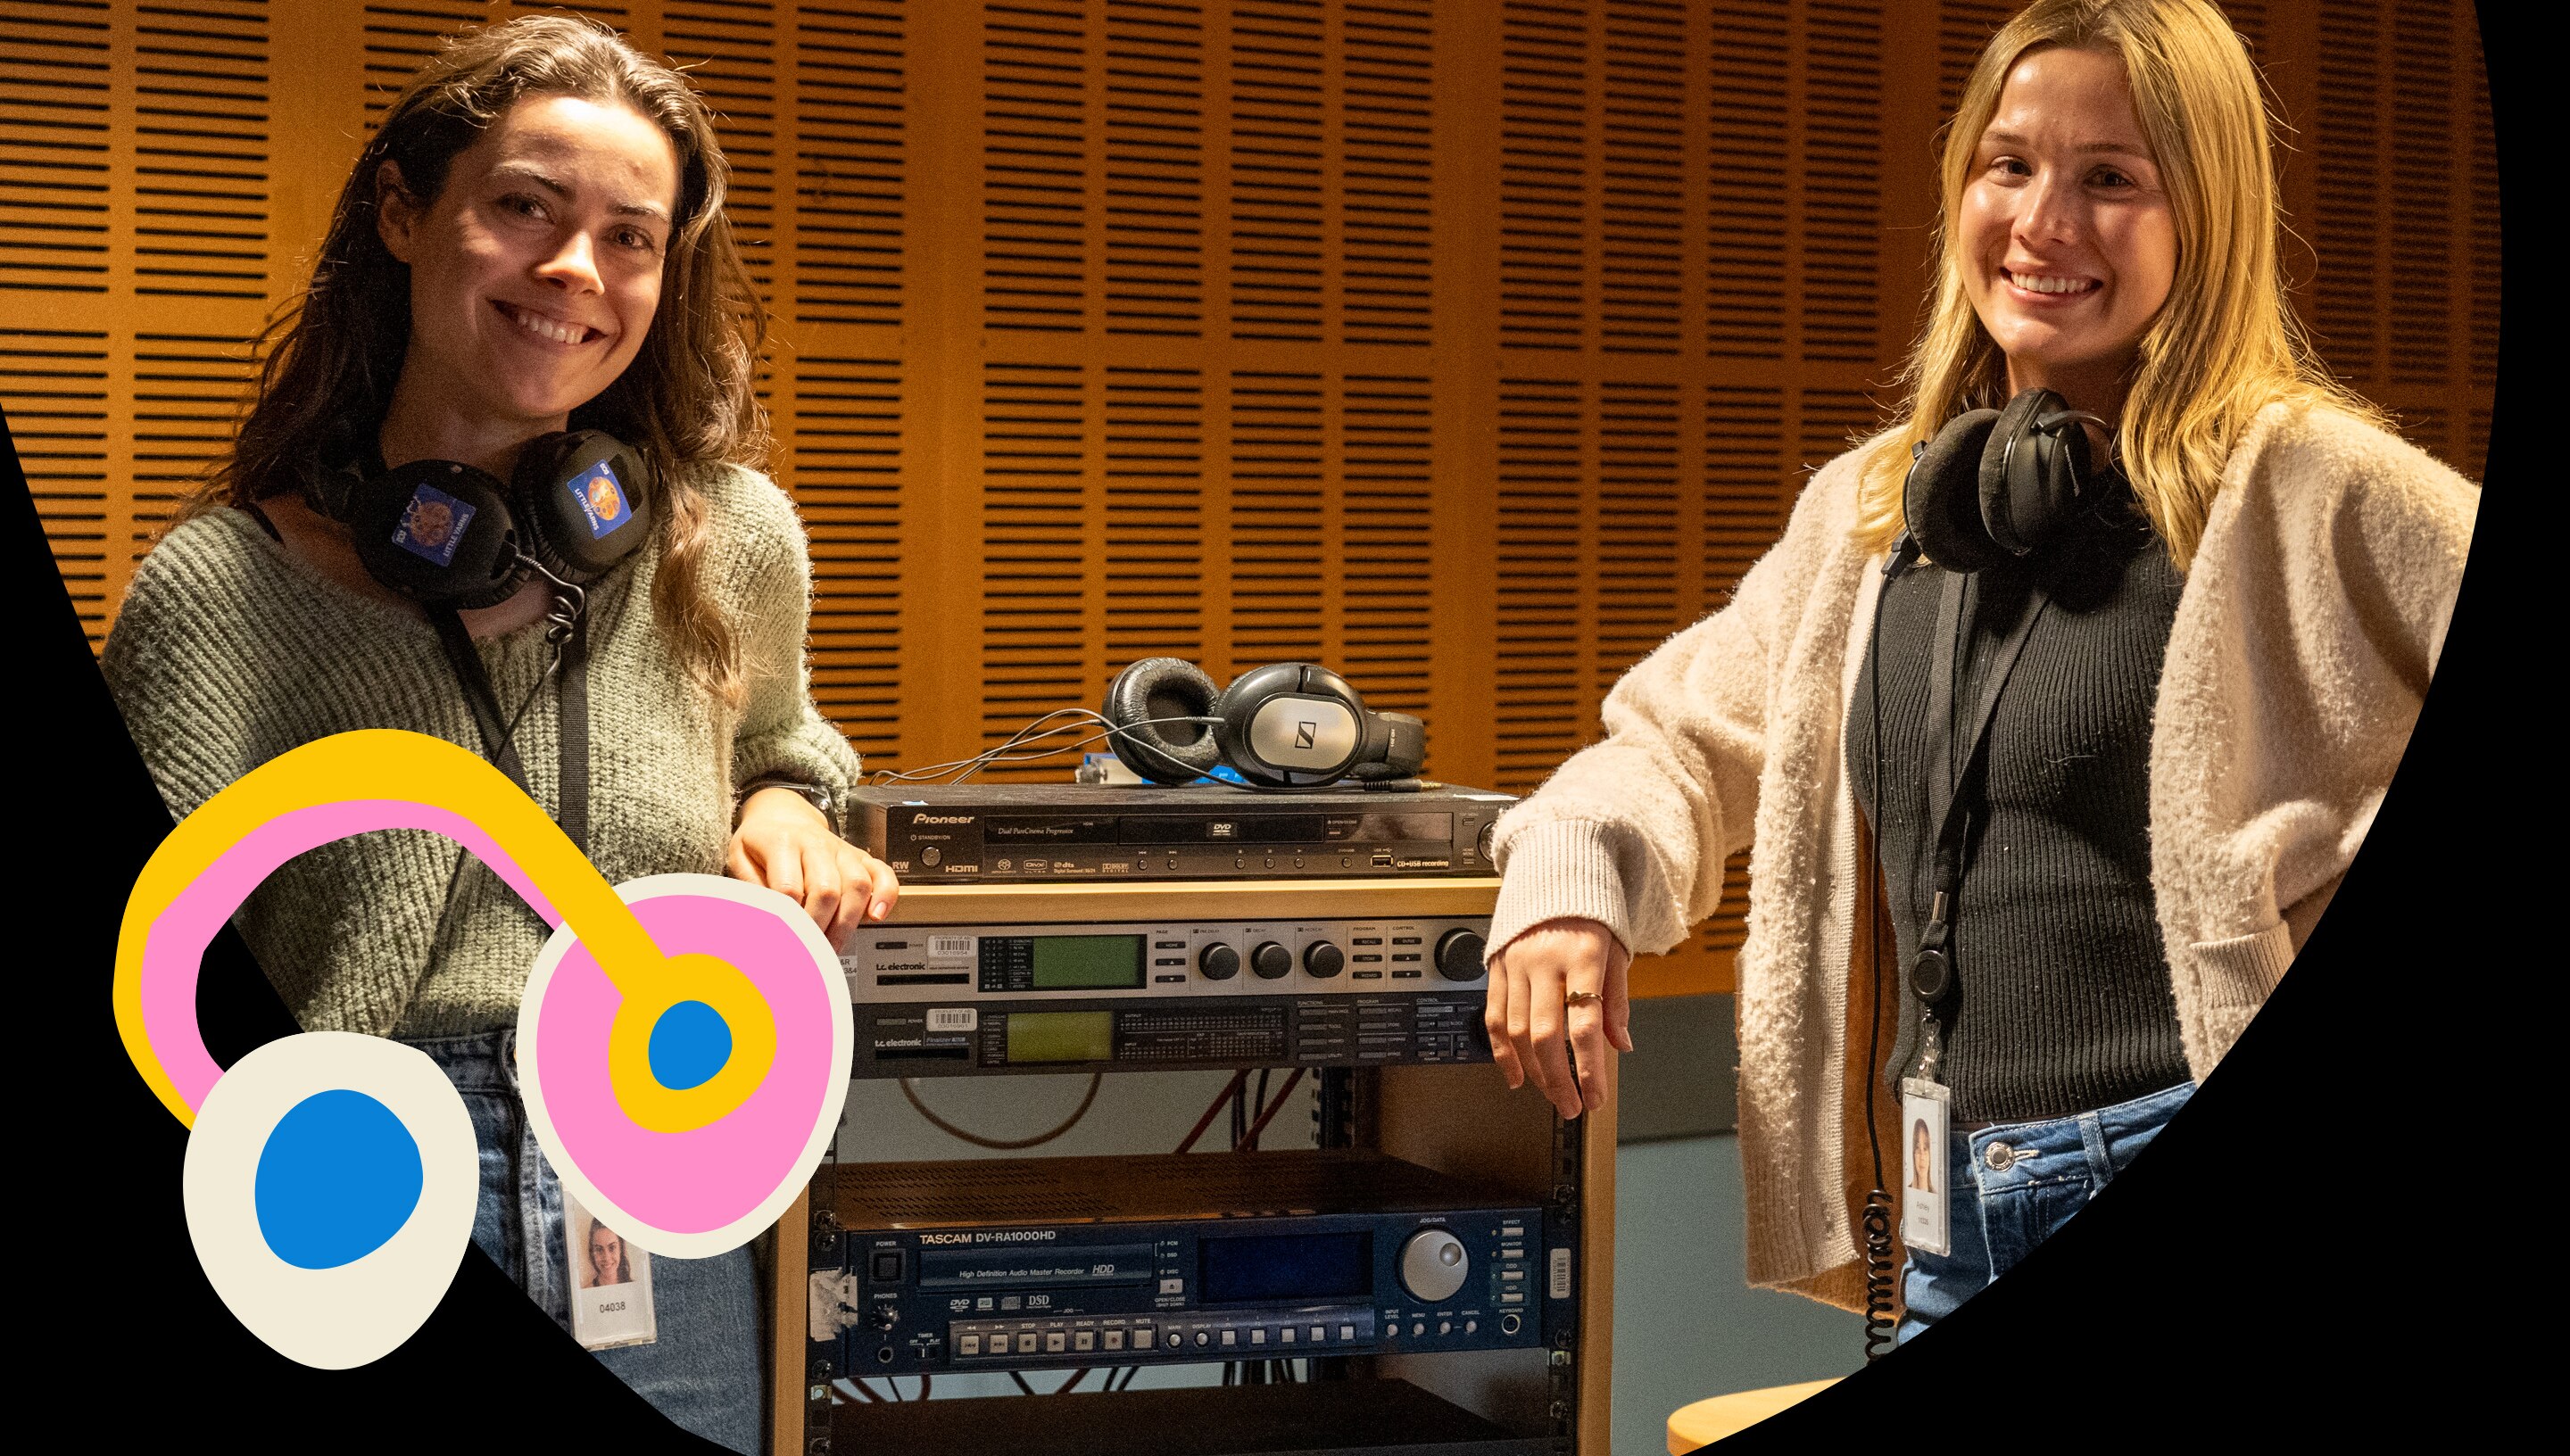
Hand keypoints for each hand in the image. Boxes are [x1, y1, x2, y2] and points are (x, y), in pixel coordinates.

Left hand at [725, 788, 899, 949]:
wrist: (783, 814)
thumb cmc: (762, 841)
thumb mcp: (740, 858)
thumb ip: (750, 890)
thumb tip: (762, 923)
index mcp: (782, 842)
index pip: (789, 889)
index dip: (787, 922)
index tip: (782, 943)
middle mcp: (816, 844)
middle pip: (827, 890)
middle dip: (819, 928)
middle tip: (808, 951)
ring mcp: (841, 850)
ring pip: (857, 885)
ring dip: (846, 922)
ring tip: (832, 944)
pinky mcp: (859, 856)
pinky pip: (883, 873)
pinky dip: (886, 895)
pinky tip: (876, 915)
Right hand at [1485, 917, 1633, 1119]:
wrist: (1556, 870)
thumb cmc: (1592, 912)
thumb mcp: (1616, 951)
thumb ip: (1615, 1001)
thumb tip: (1620, 1045)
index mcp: (1583, 955)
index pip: (1584, 1024)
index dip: (1589, 1068)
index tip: (1595, 1098)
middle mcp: (1545, 960)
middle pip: (1545, 1034)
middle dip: (1558, 1079)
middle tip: (1571, 1106)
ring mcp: (1516, 963)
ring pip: (1516, 1030)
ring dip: (1533, 1071)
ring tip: (1551, 1093)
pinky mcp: (1496, 965)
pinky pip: (1493, 1016)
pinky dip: (1502, 1051)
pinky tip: (1515, 1076)